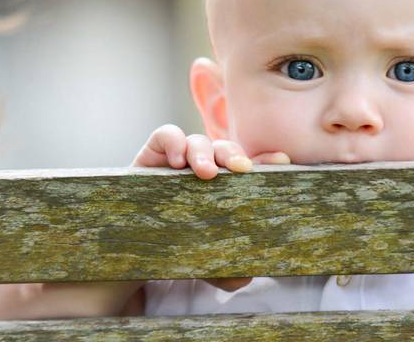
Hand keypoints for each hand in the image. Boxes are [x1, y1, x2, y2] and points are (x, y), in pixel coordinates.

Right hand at [131, 124, 290, 291]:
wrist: (131, 249)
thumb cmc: (175, 246)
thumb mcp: (202, 260)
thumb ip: (224, 270)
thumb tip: (243, 277)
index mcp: (225, 186)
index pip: (249, 166)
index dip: (267, 160)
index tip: (283, 162)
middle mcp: (205, 167)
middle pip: (225, 149)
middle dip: (234, 155)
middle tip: (241, 169)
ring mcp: (178, 158)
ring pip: (198, 141)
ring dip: (205, 153)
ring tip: (206, 173)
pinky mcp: (152, 155)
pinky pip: (166, 135)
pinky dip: (174, 141)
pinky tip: (176, 162)